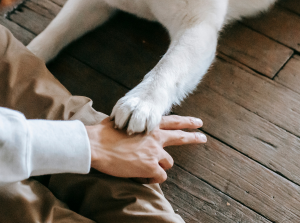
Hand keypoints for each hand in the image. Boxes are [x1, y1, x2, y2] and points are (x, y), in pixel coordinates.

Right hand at [85, 115, 205, 183]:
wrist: (96, 145)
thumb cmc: (102, 134)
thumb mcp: (120, 122)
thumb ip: (130, 124)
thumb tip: (125, 124)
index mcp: (148, 125)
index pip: (172, 121)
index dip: (186, 122)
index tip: (198, 123)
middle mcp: (155, 137)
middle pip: (180, 138)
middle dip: (193, 137)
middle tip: (203, 138)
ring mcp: (154, 152)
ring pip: (167, 164)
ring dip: (157, 167)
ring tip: (141, 168)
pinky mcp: (150, 167)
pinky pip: (158, 177)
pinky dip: (150, 179)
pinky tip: (139, 177)